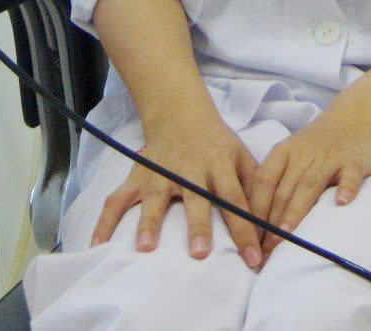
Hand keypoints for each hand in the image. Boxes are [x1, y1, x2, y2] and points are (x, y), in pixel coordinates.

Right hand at [91, 108, 264, 268]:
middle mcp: (190, 170)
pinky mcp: (138, 177)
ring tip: (146, 248)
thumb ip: (255, 184)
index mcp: (219, 166)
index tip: (253, 258)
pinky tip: (98, 244)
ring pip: (154, 199)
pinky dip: (105, 222)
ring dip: (150, 222)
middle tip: (200, 252)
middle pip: (196, 199)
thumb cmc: (216, 142)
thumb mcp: (241, 155)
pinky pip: (117, 200)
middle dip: (198, 225)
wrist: (180, 113)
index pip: (235, 200)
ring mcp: (160, 174)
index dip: (245, 229)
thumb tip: (272, 220)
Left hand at [248, 104, 370, 259]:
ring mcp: (330, 157)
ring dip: (296, 211)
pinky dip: (346, 188)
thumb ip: (277, 183)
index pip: (263, 182)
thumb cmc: (316, 145)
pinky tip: (341, 203)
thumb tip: (255, 222)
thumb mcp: (291, 155)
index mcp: (283, 153)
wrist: (356, 118)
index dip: (255, 210)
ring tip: (287, 235)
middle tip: (264, 251)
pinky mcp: (355, 161)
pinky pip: (350, 175)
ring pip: (310, 185)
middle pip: (284, 189)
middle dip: (272, 222)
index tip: (250, 238)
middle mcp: (303, 154)